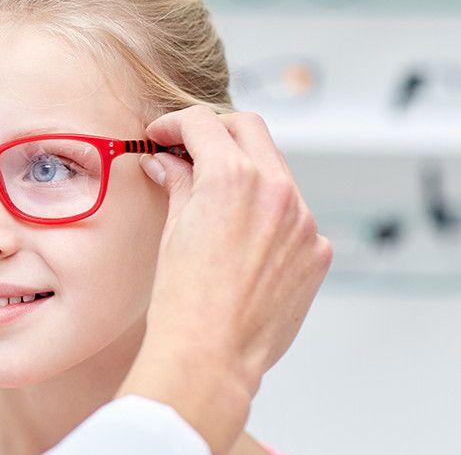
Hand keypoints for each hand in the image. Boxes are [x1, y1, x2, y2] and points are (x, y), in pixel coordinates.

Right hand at [117, 106, 332, 453]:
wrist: (210, 355)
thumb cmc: (183, 301)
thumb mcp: (172, 231)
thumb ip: (176, 184)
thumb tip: (166, 163)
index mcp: (232, 178)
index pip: (204, 123)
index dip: (174, 124)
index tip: (162, 136)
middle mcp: (276, 190)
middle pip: (248, 129)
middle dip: (215, 131)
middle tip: (189, 149)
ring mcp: (303, 220)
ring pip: (276, 170)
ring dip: (246, 172)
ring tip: (216, 197)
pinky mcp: (316, 251)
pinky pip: (294, 214)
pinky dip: (268, 213)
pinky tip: (243, 239)